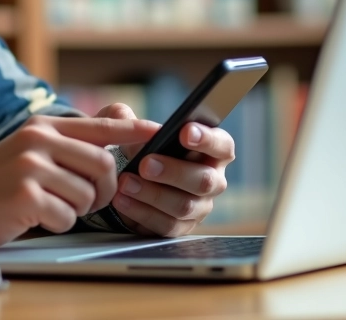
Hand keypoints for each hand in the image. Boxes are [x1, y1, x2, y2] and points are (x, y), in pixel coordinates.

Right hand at [0, 115, 158, 247]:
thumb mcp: (29, 150)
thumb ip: (68, 140)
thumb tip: (117, 123)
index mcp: (41, 126)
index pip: (100, 125)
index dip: (134, 130)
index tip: (159, 132)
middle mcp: (38, 140)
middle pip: (105, 165)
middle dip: (105, 191)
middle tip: (87, 202)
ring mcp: (31, 167)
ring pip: (88, 195)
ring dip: (77, 210)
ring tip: (50, 207)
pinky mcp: (26, 196)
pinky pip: (68, 217)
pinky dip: (58, 224)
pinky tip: (33, 218)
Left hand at [95, 103, 234, 236]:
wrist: (125, 180)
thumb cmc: (138, 147)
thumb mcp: (129, 127)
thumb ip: (124, 117)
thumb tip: (125, 118)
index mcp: (211, 151)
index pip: (222, 145)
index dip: (207, 139)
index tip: (184, 132)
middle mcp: (212, 180)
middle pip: (205, 180)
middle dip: (174, 171)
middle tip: (146, 164)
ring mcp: (199, 207)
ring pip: (184, 205)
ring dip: (153, 194)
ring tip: (126, 183)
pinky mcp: (181, 227)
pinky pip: (166, 225)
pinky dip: (142, 212)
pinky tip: (122, 201)